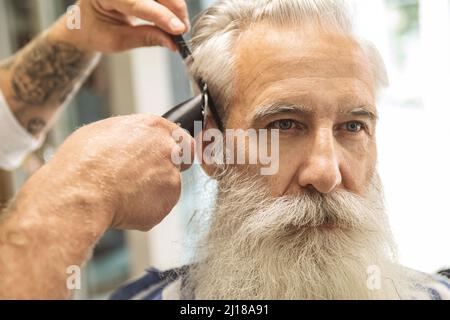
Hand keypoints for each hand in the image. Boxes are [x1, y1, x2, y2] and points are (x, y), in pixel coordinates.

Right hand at [34, 114, 194, 230]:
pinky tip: (122, 206)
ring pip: (168, 187)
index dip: (172, 149)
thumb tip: (131, 141)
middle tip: (144, 178)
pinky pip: (158, 208)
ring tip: (121, 194)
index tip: (164, 157)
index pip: (180, 136)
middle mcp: (169, 149)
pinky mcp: (167, 203)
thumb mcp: (102, 132)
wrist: (80, 193)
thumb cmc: (82, 161)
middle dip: (169, 169)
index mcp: (154, 127)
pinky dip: (145, 211)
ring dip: (152, 192)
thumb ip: (129, 136)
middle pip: (183, 160)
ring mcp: (171, 178)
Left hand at [52, 0, 189, 52]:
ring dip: (175, 6)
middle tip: (182, 31)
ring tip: (179, 27)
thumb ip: (145, 38)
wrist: (85, 23)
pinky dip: (170, 4)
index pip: (138, 3)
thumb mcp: (117, 41)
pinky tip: (173, 17)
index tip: (179, 30)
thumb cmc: (95, 31)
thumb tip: (172, 42)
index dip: (162, 16)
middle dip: (174, 9)